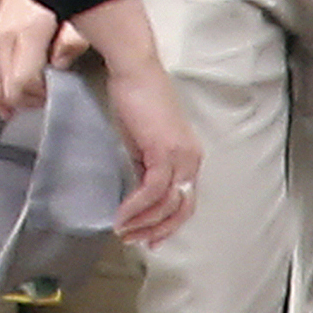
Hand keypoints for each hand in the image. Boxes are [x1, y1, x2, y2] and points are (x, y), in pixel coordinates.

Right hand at [0, 0, 61, 115]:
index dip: (34, 97)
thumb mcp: (81, 14)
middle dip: (18, 102)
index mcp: (26, 33)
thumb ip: (71, 43)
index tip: (49, 97)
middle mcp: (4, 34)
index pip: (20, 82)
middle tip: (37, 103)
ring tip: (14, 106)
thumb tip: (58, 64)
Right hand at [98, 52, 199, 245]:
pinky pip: (152, 190)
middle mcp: (191, 160)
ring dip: (143, 222)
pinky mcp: (164, 152)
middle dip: (157, 230)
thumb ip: (144, 164)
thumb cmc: (135, 97)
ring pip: (167, 203)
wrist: (134, 71)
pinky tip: (121, 214)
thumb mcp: (141, 139)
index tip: (148, 237)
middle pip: (182, 208)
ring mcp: (180, 156)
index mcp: (189, 156)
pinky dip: (136, 206)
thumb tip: (138, 189)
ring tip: (122, 231)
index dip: (168, 223)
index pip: (185, 200)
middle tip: (134, 241)